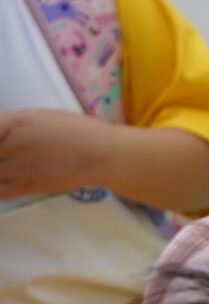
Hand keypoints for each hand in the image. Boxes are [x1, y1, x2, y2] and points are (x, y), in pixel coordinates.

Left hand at [0, 110, 116, 203]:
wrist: (104, 154)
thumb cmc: (79, 130)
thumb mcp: (41, 117)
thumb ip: (15, 126)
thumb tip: (2, 136)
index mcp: (16, 122)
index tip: (2, 142)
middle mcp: (12, 144)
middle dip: (0, 155)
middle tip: (9, 157)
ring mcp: (17, 167)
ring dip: (0, 171)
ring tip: (10, 169)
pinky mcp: (26, 187)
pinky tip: (6, 184)